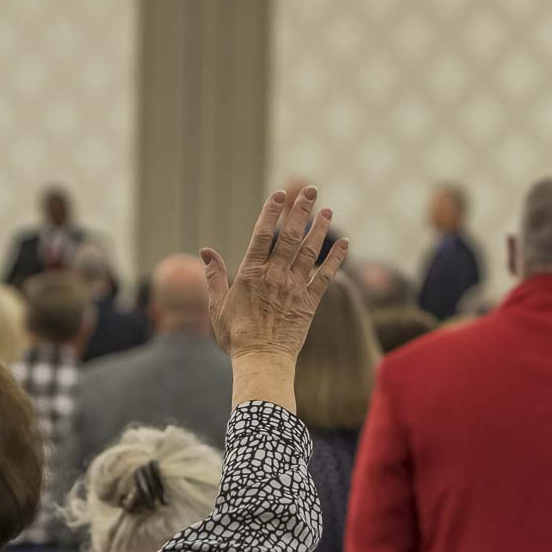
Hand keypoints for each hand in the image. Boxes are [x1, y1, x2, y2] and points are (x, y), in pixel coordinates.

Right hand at [201, 186, 347, 408]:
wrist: (261, 361)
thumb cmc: (236, 336)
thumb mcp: (217, 305)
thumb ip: (214, 276)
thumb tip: (206, 251)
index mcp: (250, 273)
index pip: (262, 234)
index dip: (271, 212)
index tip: (280, 194)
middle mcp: (275, 276)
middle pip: (290, 236)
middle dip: (301, 211)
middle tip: (311, 191)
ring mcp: (294, 288)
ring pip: (309, 251)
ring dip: (319, 229)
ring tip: (327, 209)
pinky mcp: (310, 303)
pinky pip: (327, 276)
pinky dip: (336, 259)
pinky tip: (345, 243)